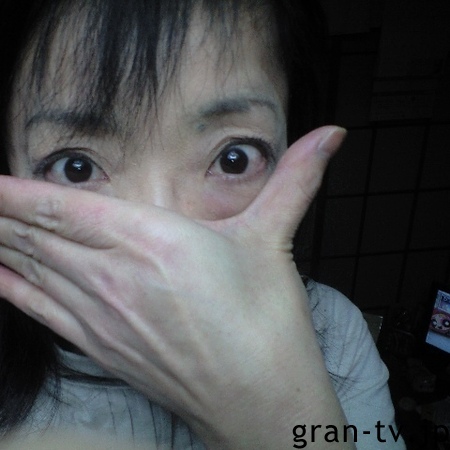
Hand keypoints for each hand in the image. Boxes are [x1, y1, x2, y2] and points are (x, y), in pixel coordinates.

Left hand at [0, 126, 352, 447]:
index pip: (64, 209)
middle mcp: (117, 279)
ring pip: (33, 270)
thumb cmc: (265, 322)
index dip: (16, 192)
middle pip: (38, 237)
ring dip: (0, 244)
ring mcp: (104, 317)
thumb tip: (331, 135)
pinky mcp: (105, 348)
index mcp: (154, 242)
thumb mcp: (273, 239)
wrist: (261, 400)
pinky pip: (44, 311)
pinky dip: (14, 288)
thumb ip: (295, 179)